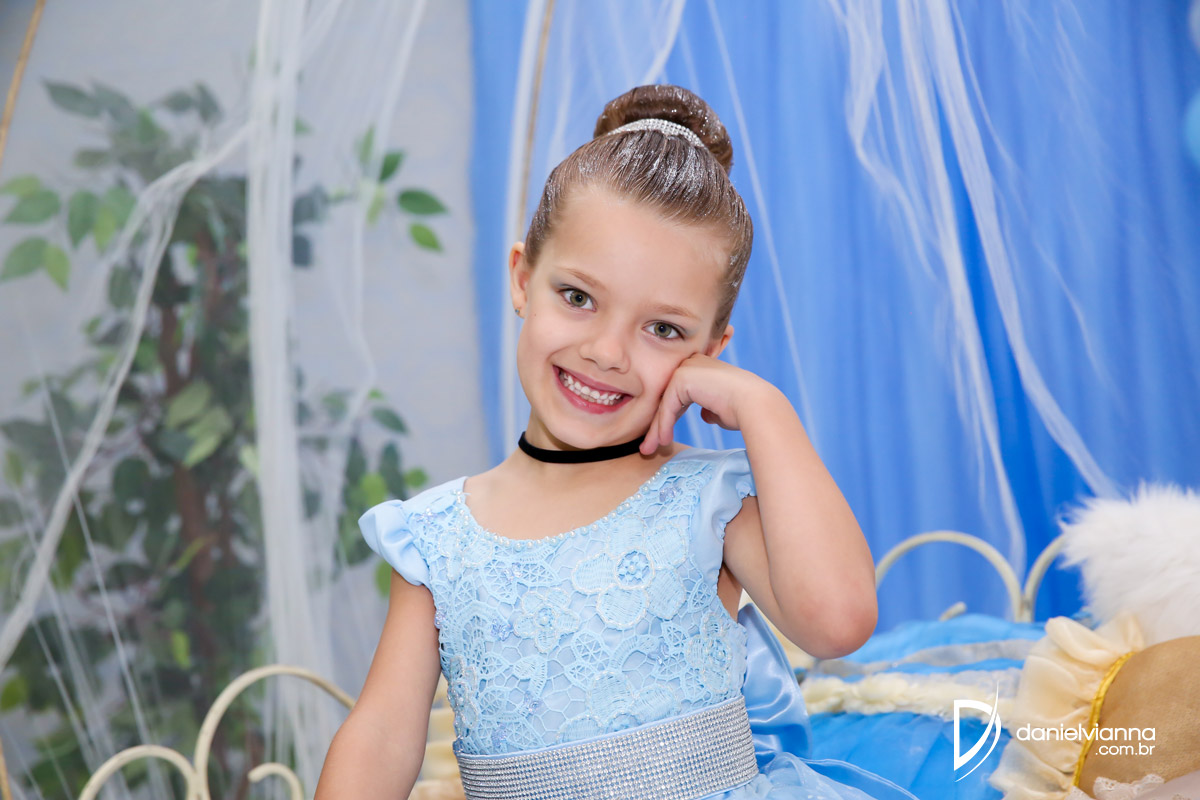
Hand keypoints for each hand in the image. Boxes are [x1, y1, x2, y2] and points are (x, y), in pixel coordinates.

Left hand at [639, 353, 772, 455]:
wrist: (755, 406)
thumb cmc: (745, 410)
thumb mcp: (722, 408)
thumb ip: (709, 408)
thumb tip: (704, 414)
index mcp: (702, 367)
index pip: (677, 395)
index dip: (668, 418)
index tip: (662, 439)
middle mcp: (692, 362)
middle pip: (667, 398)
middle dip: (657, 424)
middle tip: (648, 446)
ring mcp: (686, 368)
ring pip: (665, 403)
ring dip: (656, 428)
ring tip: (649, 449)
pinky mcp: (681, 378)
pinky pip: (667, 406)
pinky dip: (663, 425)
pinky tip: (662, 441)